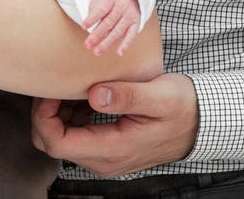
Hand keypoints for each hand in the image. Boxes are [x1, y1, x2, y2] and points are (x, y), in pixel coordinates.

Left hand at [32, 74, 198, 175]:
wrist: (199, 122)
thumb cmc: (181, 108)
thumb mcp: (158, 96)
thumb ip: (126, 96)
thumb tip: (95, 95)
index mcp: (113, 149)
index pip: (57, 142)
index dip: (44, 115)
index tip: (51, 90)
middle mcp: (104, 159)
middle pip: (52, 143)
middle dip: (45, 113)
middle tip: (55, 85)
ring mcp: (105, 155)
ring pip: (61, 139)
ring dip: (57, 112)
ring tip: (69, 86)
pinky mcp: (107, 146)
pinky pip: (76, 135)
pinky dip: (71, 114)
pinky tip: (83, 94)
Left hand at [82, 0, 139, 55]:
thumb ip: (95, 11)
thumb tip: (90, 30)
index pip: (101, 9)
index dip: (92, 19)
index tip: (83, 27)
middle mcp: (122, 5)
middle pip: (108, 22)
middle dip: (97, 35)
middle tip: (88, 45)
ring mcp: (130, 14)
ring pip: (118, 31)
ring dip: (107, 43)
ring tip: (97, 51)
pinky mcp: (136, 23)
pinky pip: (132, 35)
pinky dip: (126, 44)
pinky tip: (119, 53)